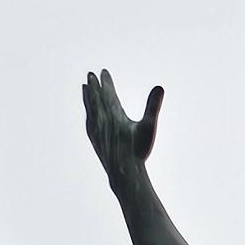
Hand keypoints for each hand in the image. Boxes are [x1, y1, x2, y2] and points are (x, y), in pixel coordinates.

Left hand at [82, 70, 163, 185]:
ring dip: (87, 97)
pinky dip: (88, 113)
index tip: (103, 71)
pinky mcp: (95, 140)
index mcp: (114, 115)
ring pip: (90, 109)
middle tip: (90, 75)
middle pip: (95, 98)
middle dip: (93, 86)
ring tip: (84, 87)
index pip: (108, 93)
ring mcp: (96, 131)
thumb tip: (160, 87)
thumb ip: (153, 106)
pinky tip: (89, 114)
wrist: (123, 173)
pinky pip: (89, 122)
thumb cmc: (138, 151)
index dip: (105, 82)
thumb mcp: (148, 127)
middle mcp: (102, 120)